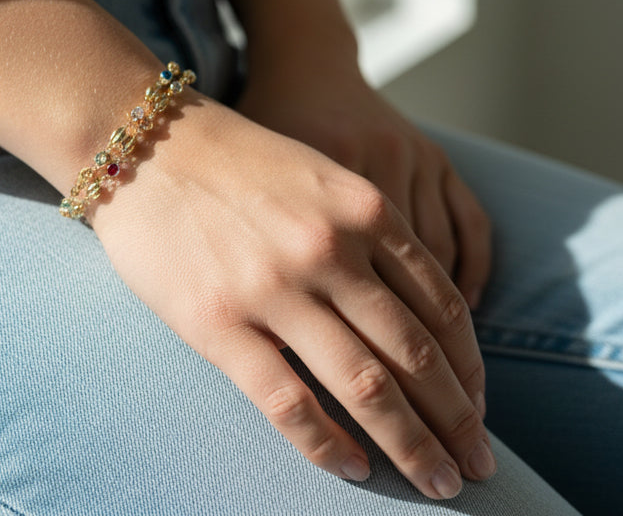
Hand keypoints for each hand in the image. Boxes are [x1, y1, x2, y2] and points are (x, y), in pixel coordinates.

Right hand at [91, 97, 495, 498]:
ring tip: (436, 484)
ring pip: (367, 387)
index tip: (481, 409)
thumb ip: (370, 236)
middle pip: (417, 355)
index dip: (471, 370)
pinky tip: (354, 469)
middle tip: (480, 468)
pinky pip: (288, 402)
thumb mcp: (322, 176)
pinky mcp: (218, 324)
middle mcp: (330, 250)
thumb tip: (412, 318)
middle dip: (458, 422)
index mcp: (364, 210)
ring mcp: (274, 288)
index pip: (444, 307)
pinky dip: (329, 446)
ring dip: (412, 446)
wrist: (142, 142)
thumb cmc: (232, 160)